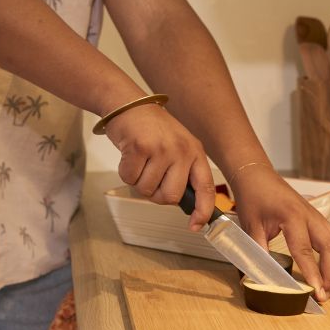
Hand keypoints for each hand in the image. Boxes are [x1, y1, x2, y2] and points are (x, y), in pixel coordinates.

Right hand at [105, 103, 213, 229]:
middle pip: (170, 196)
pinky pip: (129, 178)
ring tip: (138, 160)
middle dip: (156, 194)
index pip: (205, 188)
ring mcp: (161, 148)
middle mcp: (182, 150)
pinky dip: (125, 171)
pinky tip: (128, 155)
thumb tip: (184, 204)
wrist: (127, 103)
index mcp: (195, 152)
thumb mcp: (176, 145)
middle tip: (149, 177)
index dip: (202, 211)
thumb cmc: (151, 128)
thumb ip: (182, 171)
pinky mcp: (140, 147)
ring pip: (147, 189)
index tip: (195, 225)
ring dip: (138, 181)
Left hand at [224, 166, 329, 301]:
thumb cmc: (252, 197)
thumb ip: (258, 252)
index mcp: (291, 216)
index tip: (316, 293)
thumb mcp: (251, 226)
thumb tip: (260, 278)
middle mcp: (309, 215)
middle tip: (325, 296)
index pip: (304, 250)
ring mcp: (317, 215)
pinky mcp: (319, 218)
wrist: (256, 174)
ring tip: (329, 288)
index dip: (312, 273)